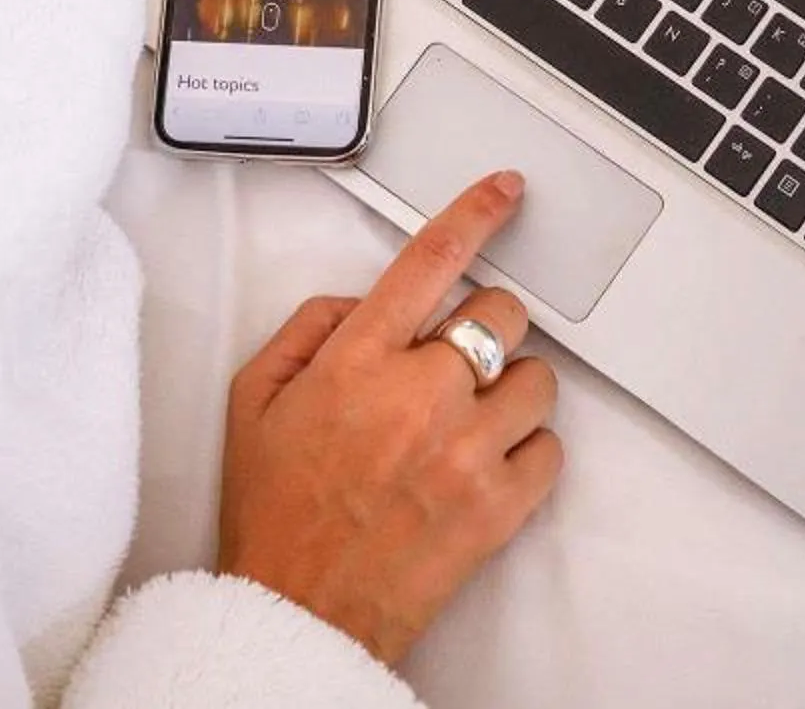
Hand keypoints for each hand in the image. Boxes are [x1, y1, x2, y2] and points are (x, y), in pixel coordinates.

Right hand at [217, 171, 563, 665]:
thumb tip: (366, 301)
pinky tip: (485, 465)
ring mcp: (465, 451)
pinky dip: (528, 450)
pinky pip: (551, 448)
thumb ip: (309, 328)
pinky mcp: (498, 507)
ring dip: (511, 391)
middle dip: (487, 328)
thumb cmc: (276, 513)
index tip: (506, 191)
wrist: (297, 613)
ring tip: (468, 424)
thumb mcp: (254, 399)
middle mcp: (419, 395)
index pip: (432, 260)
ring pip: (538, 379)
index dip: (477, 213)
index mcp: (357, 361)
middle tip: (460, 363)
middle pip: (502, 315)